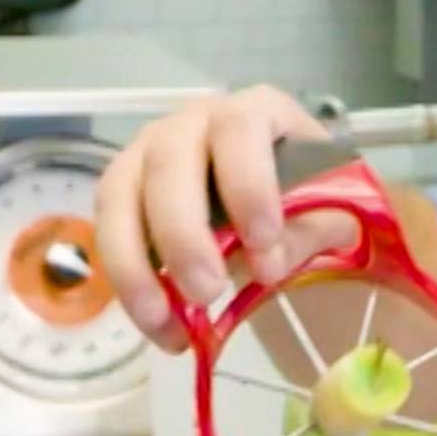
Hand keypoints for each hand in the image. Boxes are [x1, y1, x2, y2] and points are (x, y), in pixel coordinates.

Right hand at [92, 87, 360, 348]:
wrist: (278, 208)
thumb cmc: (306, 199)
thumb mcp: (327, 213)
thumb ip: (305, 231)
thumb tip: (264, 263)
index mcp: (251, 111)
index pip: (239, 128)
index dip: (246, 183)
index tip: (263, 240)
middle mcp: (189, 124)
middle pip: (168, 162)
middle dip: (183, 233)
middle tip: (208, 292)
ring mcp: (146, 155)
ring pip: (119, 197)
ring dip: (137, 265)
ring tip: (167, 322)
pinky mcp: (122, 196)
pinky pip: (109, 235)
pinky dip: (128, 284)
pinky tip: (159, 324)